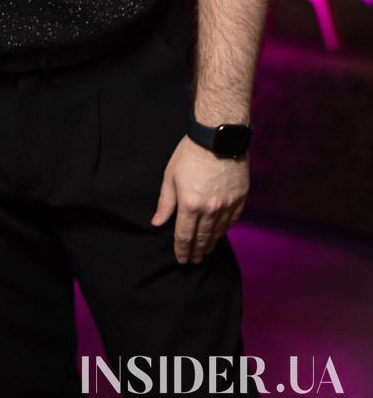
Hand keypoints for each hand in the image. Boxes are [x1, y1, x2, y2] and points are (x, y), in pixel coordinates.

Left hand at [150, 136, 248, 263]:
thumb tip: (157, 222)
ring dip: (211, 243)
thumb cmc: (190, 153)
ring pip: (219, 232)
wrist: (218, 137)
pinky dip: (225, 229)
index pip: (184, 236)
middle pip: (202, 238)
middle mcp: (210, 209)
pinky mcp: (240, 198)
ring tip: (206, 250)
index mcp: (190, 205)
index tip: (181, 259)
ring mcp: (227, 205)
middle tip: (194, 260)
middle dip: (197, 252)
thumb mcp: (170, 176)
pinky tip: (221, 232)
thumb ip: (165, 202)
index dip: (182, 250)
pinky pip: (233, 220)